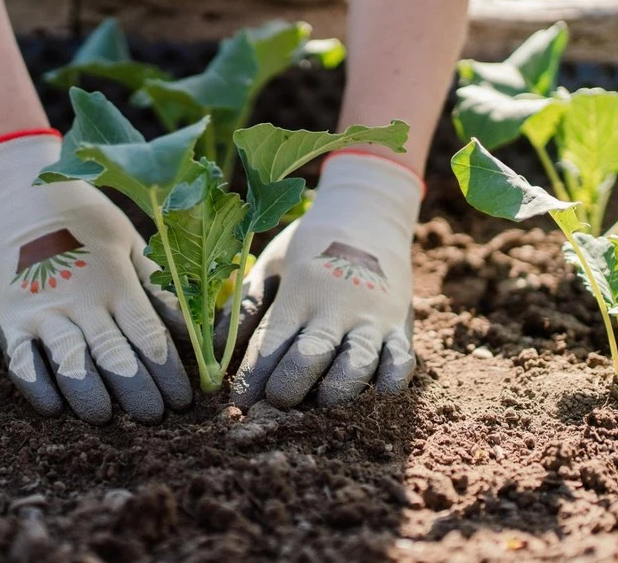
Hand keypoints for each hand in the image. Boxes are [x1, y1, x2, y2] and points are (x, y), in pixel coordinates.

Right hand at [0, 132, 191, 423]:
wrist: (15, 188)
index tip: (184, 399)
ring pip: (70, 364)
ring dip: (90, 396)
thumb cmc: (82, 216)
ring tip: (105, 419)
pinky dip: (37, 386)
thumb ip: (157, 286)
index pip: (149, 336)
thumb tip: (193, 326)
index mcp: (116, 281)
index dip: (168, 373)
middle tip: (155, 417)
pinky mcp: (6, 315)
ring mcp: (41, 309)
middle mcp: (81, 299)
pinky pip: (21, 360)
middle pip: (115, 357)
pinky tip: (54, 407)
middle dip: (138, 393)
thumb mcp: (128, 241)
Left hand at [221, 152, 420, 408]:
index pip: (271, 344)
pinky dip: (391, 380)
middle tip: (277, 402)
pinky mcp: (400, 325)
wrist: (369, 213)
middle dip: (290, 388)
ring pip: (357, 363)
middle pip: (311, 356)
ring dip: (338, 390)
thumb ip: (245, 306)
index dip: (253, 378)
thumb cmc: (309, 246)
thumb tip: (215, 349)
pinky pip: (402, 359)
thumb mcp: (271, 265)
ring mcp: (372, 317)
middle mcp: (335, 307)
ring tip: (322, 402)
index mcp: (299, 292)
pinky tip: (377, 393)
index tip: (239, 403)